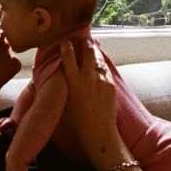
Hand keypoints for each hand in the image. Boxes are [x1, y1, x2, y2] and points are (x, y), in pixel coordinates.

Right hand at [58, 39, 123, 170]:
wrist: (97, 131)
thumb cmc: (76, 121)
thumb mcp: (64, 99)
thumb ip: (63, 84)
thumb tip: (60, 73)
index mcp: (72, 81)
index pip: (68, 55)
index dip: (66, 46)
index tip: (65, 41)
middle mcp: (86, 76)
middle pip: (86, 51)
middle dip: (84, 43)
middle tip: (82, 39)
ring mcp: (100, 79)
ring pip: (98, 58)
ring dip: (94, 51)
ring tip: (92, 46)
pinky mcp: (110, 83)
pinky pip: (105, 69)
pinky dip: (101, 64)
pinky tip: (100, 62)